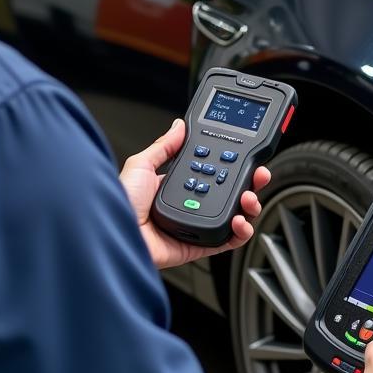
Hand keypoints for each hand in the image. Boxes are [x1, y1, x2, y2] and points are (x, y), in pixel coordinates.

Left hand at [119, 118, 270, 268]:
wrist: (114, 234)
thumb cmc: (118, 203)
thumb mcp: (140, 165)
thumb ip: (163, 146)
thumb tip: (179, 126)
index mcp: (177, 186)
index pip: (213, 173)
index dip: (232, 166)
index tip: (246, 157)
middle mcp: (189, 205)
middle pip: (229, 193)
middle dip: (249, 184)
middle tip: (259, 175)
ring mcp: (195, 226)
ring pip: (234, 216)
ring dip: (249, 206)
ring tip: (249, 198)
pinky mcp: (198, 246)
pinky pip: (226, 241)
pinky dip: (240, 232)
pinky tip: (241, 221)